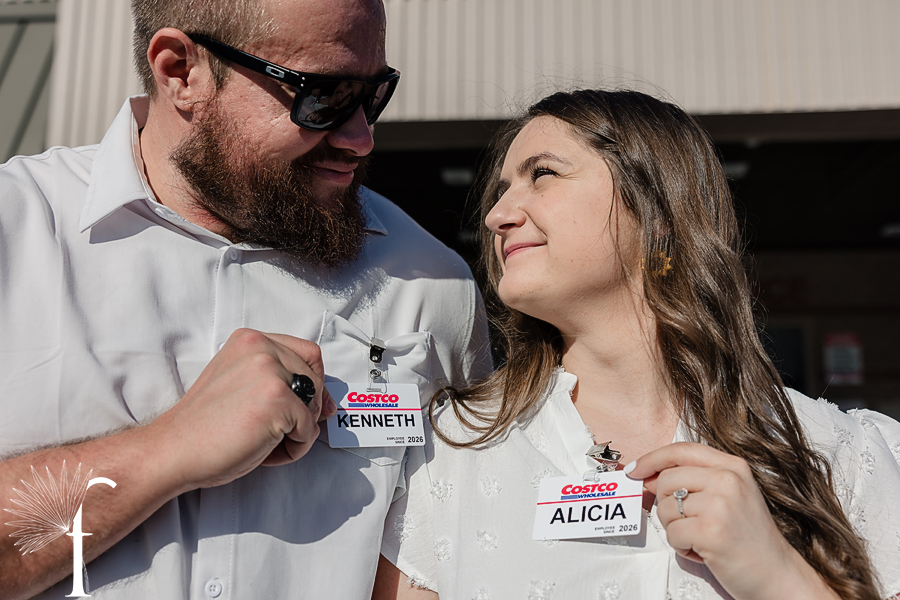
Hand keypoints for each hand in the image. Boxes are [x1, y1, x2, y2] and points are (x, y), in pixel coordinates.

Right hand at [147, 328, 336, 491]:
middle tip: (276, 433)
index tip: (310, 407)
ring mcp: (270, 372)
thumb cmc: (205, 427)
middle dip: (306, 411)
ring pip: (315, 406)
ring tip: (264, 443)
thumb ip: (280, 383)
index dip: (314, 383)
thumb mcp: (242, 387)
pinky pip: (309, 430)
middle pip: (316, 378)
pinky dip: (294, 449)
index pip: (308, 353)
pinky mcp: (278, 400)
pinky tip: (264, 452)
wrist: (173, 450)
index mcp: (250, 340)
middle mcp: (261, 348)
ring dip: (298, 432)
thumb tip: (329, 404)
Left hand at [627, 442, 837, 599]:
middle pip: (666, 480)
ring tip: (701, 538)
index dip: (653, 458)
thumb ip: (693, 481)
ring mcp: (720, 504)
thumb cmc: (749, 538)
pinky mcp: (711, 531)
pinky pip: (671, 533)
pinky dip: (681, 547)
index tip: (635, 470)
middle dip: (666, 505)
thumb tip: (647, 475)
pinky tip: (703, 550)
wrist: (779, 575)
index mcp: (733, 466)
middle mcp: (728, 480)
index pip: (681, 450)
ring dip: (676, 529)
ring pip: (665, 508)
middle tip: (688, 523)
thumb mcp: (728, 497)